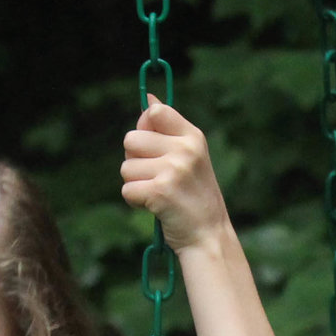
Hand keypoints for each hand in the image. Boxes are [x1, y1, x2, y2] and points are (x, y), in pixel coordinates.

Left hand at [120, 97, 228, 251]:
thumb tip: (148, 99)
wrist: (209, 236)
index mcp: (192, 137)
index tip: (153, 149)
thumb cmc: (195, 197)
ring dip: (135, 184)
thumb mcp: (191, 157)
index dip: (145, 128)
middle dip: (135, 161)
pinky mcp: (160, 192)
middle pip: (131, 139)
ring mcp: (173, 170)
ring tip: (158, 194)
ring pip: (126, 167)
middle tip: (157, 178)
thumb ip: (168, 130)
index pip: (156, 112)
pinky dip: (135, 201)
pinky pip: (127, 189)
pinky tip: (154, 206)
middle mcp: (185, 149)